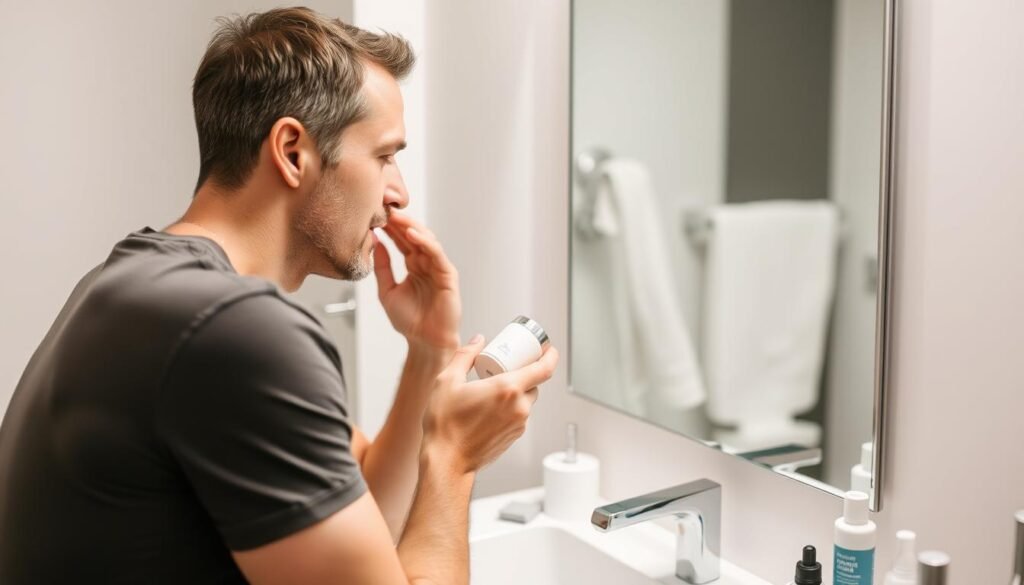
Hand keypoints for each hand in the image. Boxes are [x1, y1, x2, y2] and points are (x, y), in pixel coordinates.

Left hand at [373, 212, 460, 351]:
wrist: (424, 342)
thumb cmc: (410, 322)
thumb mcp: (386, 291)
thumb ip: (382, 268)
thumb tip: (375, 244)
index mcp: (413, 266)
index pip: (401, 240)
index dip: (390, 228)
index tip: (375, 215)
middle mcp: (426, 264)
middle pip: (414, 236)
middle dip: (399, 221)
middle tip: (384, 208)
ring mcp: (438, 268)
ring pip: (426, 240)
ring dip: (411, 226)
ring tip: (396, 217)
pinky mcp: (448, 276)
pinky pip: (437, 254)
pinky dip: (425, 242)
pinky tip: (412, 233)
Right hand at [421, 335, 559, 473]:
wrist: (446, 460)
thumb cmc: (445, 424)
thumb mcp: (447, 381)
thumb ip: (465, 355)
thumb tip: (478, 341)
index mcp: (507, 389)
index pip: (544, 369)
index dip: (550, 356)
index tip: (548, 349)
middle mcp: (519, 407)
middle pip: (535, 383)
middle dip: (526, 372)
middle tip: (510, 365)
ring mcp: (518, 424)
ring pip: (527, 401)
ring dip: (517, 391)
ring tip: (496, 388)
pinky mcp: (514, 437)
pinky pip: (520, 415)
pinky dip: (512, 407)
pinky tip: (491, 407)